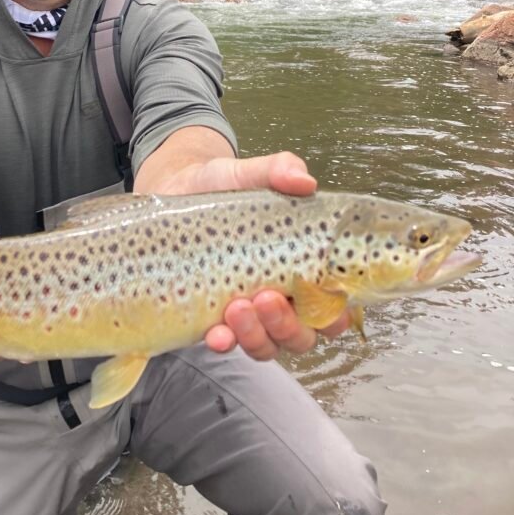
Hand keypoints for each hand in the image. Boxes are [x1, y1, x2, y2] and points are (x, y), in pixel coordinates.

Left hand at [201, 150, 348, 358]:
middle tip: (267, 297)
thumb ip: (280, 170)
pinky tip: (216, 334)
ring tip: (237, 307)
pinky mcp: (215, 318)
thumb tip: (305, 181)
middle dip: (289, 325)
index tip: (323, 296)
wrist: (177, 189)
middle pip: (304, 334)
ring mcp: (250, 313)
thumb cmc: (225, 184)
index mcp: (304, 267)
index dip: (337, 313)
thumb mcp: (251, 173)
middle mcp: (283, 297)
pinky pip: (228, 344)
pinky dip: (225, 343)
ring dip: (257, 334)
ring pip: (269, 344)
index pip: (336, 305)